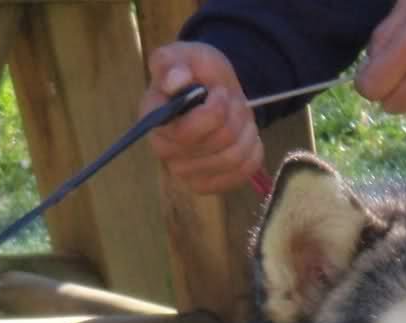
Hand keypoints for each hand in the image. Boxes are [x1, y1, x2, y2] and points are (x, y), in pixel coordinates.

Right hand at [141, 42, 263, 194]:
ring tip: (238, 116)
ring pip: (234, 158)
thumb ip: (172, 62)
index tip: (219, 91)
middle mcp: (164, 151)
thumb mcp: (184, 54)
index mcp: (154, 120)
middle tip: (231, 101)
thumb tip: (175, 81)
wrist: (214, 90)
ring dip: (245, 130)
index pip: (187, 133)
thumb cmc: (195, 72)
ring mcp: (183, 173)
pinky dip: (252, 151)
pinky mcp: (205, 185)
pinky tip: (243, 136)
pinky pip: (241, 173)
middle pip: (219, 142)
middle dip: (235, 115)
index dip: (214, 111)